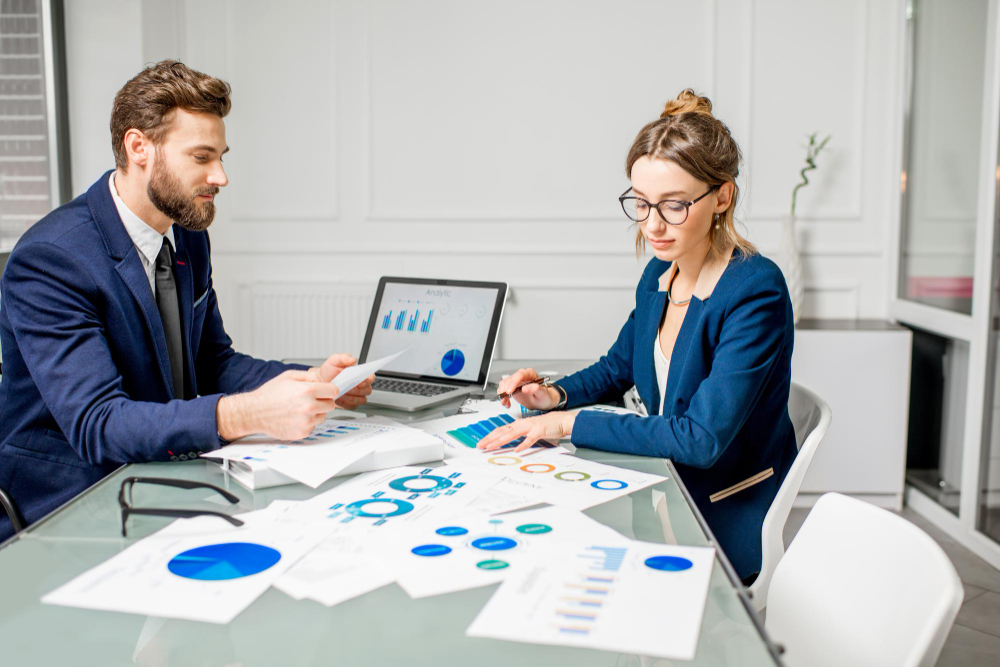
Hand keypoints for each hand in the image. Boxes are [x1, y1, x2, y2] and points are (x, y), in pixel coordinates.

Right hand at [217, 370, 340, 440]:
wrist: (254, 412)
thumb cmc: (269, 395)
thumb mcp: (288, 376)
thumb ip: (308, 376)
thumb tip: (320, 379)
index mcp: (307, 390)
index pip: (334, 391)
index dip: (329, 390)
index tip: (325, 392)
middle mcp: (309, 406)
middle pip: (331, 405)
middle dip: (323, 402)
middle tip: (310, 400)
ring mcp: (306, 421)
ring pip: (323, 416)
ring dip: (315, 413)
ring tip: (299, 409)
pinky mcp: (302, 432)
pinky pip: (313, 426)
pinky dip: (307, 423)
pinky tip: (295, 418)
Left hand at [306, 353, 373, 409]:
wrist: (320, 380)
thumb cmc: (329, 371)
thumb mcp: (334, 360)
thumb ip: (344, 357)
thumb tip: (353, 359)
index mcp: (360, 374)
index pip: (371, 377)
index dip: (368, 380)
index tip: (360, 381)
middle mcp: (361, 385)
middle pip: (367, 390)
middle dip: (357, 390)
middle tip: (347, 388)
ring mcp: (357, 395)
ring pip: (362, 399)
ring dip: (352, 397)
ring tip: (341, 393)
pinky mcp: (351, 404)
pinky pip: (353, 406)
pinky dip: (346, 403)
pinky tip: (338, 398)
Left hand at [476, 410, 577, 452]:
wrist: (560, 420)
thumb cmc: (545, 426)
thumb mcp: (529, 431)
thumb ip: (519, 435)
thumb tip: (509, 442)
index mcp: (519, 424)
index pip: (501, 430)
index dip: (490, 436)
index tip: (482, 443)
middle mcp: (522, 424)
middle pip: (503, 431)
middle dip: (490, 439)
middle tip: (481, 446)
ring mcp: (530, 427)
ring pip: (512, 434)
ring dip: (501, 441)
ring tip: (492, 447)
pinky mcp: (539, 431)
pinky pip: (530, 439)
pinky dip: (523, 444)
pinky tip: (517, 450)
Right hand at [496, 368, 559, 410]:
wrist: (542, 401)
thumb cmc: (545, 396)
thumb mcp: (544, 394)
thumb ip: (537, 389)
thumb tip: (526, 388)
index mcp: (531, 374)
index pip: (520, 375)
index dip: (513, 383)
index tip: (509, 391)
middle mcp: (522, 376)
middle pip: (510, 379)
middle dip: (505, 389)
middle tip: (505, 399)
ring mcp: (516, 382)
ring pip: (504, 384)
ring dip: (502, 393)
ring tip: (505, 402)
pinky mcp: (512, 388)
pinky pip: (503, 390)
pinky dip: (502, 397)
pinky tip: (506, 403)